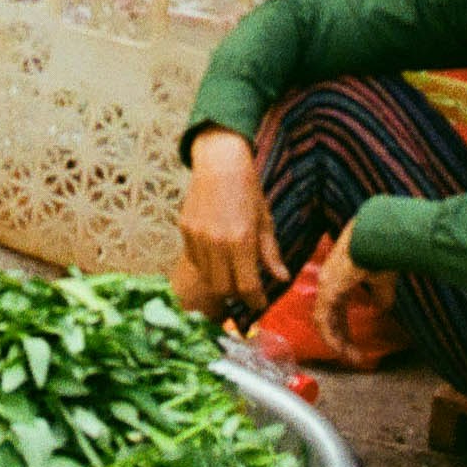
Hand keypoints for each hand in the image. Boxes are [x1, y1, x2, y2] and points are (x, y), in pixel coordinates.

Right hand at [175, 130, 284, 316]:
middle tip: (246, 287)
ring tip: (231, 271)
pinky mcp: (185, 231)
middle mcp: (216, 243)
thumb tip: (282, 279)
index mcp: (241, 241)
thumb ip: (271, 253)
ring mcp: (197, 237)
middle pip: (223, 288)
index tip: (260, 303)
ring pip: (207, 277)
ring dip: (221, 280)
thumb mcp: (265, 221)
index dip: (256, 300)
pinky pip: (196, 260)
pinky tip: (216, 253)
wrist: (220, 163)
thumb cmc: (248, 191)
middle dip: (237, 293)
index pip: (247, 286)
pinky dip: (207, 265)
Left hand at [311, 221, 399, 365]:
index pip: (336, 310)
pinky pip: (324, 319)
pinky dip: (331, 336)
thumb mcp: (382, 282)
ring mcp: (326, 285)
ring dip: (336, 342)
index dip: (344, 329)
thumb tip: (380, 309)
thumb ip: (379, 298)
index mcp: (339, 278)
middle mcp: (329, 282)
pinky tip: (341, 348)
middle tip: (354, 357)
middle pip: (329, 318)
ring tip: (351, 357)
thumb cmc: (381, 253)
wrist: (379, 236)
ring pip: (324, 321)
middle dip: (341, 340)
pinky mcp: (328, 289)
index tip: (355, 345)